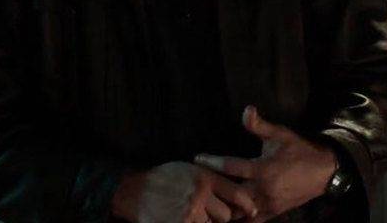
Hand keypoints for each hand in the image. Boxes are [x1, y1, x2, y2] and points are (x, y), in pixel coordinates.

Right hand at [110, 161, 257, 222]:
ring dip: (204, 222)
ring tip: (188, 213)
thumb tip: (233, 193)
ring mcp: (191, 212)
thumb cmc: (162, 179)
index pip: (237, 194)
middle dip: (220, 216)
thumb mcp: (187, 169)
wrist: (134, 192)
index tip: (252, 211)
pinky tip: (183, 218)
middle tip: (206, 212)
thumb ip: (209, 179)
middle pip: (226, 215)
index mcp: (204, 177)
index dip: (247, 205)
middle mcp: (200, 194)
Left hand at [194, 106, 336, 221]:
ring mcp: (269, 205)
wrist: (325, 172)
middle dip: (214, 190)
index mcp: (264, 170)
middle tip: (196, 183)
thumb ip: (260, 125)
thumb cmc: (299, 150)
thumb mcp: (280, 134)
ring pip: (240, 212)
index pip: (231, 167)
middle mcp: (264, 191)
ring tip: (206, 201)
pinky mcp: (274, 213)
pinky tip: (224, 215)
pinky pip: (252, 220)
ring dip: (225, 207)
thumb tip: (246, 109)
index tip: (196, 158)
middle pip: (231, 194)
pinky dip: (239, 218)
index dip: (212, 162)